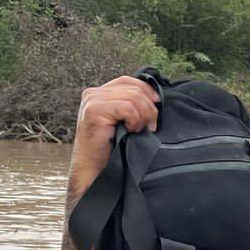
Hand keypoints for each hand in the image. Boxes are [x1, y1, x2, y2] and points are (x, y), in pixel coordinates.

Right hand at [69, 76, 159, 190]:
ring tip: (137, 130)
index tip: (157, 107)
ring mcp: (92, 100)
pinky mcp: (94, 110)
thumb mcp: (126, 121)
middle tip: (148, 127)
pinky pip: (127, 107)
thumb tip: (157, 97)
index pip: (129, 81)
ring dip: (143, 116)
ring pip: (134, 97)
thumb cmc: (113, 148)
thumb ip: (134, 105)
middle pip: (135, 89)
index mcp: (101, 93)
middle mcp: (94, 93)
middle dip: (149, 108)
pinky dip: (134, 120)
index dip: (147, 91)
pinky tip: (130, 131)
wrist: (97, 169)